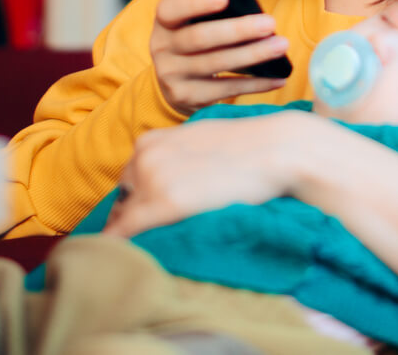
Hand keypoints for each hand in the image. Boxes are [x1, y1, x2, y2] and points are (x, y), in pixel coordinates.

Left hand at [103, 111, 311, 237]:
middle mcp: (143, 156)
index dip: (137, 201)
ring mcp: (151, 179)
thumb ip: (177, 156)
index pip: (130, 179)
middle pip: (124, 198)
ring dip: (135, 232)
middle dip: (135, 216)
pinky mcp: (163, 203)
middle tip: (154, 235)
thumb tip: (173, 180)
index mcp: (150, 140)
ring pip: (124, 216)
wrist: (276, 148)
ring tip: (147, 249)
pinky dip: (121, 244)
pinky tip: (124, 257)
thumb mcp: (201, 139)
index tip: (142, 219)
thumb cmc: (248, 146)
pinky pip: (126, 230)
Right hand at [149, 0, 290, 114]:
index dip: (196, 2)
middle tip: (270, 23)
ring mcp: (171, 76)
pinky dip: (255, 84)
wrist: (175, 81)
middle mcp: (162, 49)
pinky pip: (226, 90)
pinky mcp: (187, 97)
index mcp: (164, 22)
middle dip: (238, 30)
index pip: (171, 9)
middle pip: (200, 38)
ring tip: (280, 46)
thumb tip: (251, 10)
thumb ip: (210, 14)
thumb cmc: (196, 39)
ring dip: (253, 54)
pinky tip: (277, 78)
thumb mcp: (192, 22)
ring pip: (216, 64)